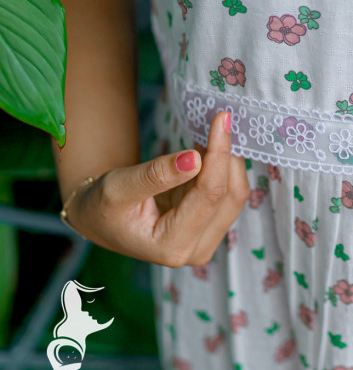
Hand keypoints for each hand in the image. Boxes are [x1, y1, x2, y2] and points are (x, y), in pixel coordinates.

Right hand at [64, 111, 249, 265]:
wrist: (99, 220)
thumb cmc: (103, 206)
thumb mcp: (119, 187)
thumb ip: (156, 175)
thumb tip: (195, 158)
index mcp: (172, 245)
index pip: (209, 195)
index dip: (218, 154)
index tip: (221, 120)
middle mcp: (195, 249)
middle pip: (230, 196)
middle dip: (227, 156)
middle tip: (219, 120)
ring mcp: (205, 240)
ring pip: (235, 194)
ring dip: (228, 161)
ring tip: (212, 133)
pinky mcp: (208, 227)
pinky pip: (228, 193)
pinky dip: (223, 168)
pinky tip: (209, 148)